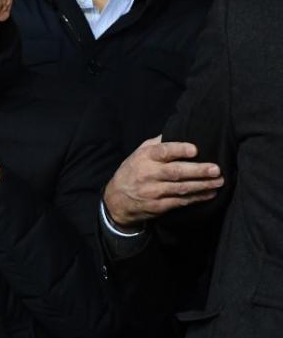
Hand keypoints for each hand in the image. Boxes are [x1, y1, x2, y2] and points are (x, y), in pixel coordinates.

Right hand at [103, 136, 223, 226]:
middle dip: (198, 171)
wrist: (117, 199)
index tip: (195, 149)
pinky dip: (197, 198)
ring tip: (219, 181)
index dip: (179, 150)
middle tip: (216, 169)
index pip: (162, 152)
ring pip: (181, 188)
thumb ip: (158, 144)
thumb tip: (180, 131)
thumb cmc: (133, 171)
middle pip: (176, 172)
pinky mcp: (158, 206)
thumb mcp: (139, 153)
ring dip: (202, 185)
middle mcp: (148, 174)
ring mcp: (153, 192)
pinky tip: (210, 194)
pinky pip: (181, 202)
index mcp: (144, 157)